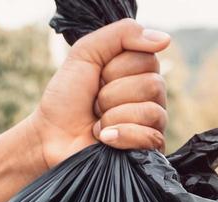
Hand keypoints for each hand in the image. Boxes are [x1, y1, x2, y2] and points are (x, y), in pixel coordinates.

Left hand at [23, 19, 170, 171]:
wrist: (51, 137)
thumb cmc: (66, 97)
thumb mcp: (86, 53)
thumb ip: (121, 34)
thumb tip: (166, 38)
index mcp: (139, 71)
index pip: (149, 59)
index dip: (116, 68)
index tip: (97, 78)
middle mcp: (151, 96)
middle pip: (153, 85)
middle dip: (113, 94)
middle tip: (95, 103)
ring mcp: (152, 125)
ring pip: (151, 111)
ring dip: (114, 116)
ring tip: (98, 122)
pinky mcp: (148, 151)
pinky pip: (150, 137)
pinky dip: (121, 135)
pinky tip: (105, 138)